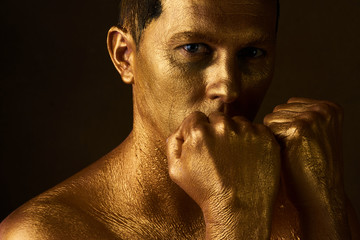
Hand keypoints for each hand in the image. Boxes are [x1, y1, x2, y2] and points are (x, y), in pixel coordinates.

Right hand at [167, 111, 280, 238]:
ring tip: (235, 157)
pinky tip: (248, 157)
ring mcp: (247, 131)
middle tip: (219, 154)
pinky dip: (253, 140)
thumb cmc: (206, 191)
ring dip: (235, 134)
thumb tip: (181, 129)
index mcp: (199, 131)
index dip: (198, 131)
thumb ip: (173, 143)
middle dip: (216, 131)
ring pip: (238, 122)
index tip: (204, 146)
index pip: (196, 117)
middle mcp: (223, 126)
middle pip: (217, 118)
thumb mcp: (176, 170)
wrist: (238, 210)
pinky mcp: (265, 139)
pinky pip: (257, 130)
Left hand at [264, 97, 349, 238]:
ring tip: (292, 152)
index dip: (286, 127)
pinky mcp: (299, 129)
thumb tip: (274, 109)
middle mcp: (323, 109)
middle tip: (296, 150)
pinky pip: (268, 129)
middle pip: (278, 111)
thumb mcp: (313, 134)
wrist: (319, 194)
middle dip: (279, 131)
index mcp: (329, 107)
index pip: (288, 106)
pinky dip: (272, 144)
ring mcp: (312, 117)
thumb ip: (299, 117)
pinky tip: (287, 155)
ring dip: (274, 137)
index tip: (301, 144)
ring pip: (271, 119)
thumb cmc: (310, 167)